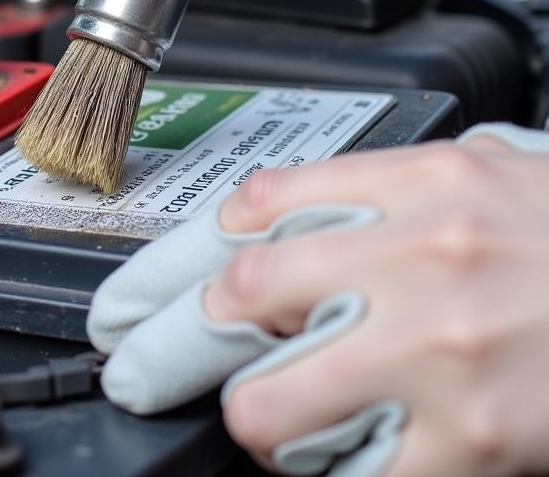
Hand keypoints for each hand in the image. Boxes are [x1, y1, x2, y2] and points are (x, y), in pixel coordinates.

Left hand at [87, 124, 548, 475]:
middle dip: (169, 337)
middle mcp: (418, 258)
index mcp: (418, 181)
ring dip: (249, 416)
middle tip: (138, 362)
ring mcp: (440, 353)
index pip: (255, 205)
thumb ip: (380, 187)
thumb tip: (277, 215)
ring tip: (250, 416)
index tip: (141, 287)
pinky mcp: (474, 440)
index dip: (178, 253)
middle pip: (242, 295)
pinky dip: (331, 474)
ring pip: (278, 400)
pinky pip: (360, 475)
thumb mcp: (481, 172)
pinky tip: (332, 458)